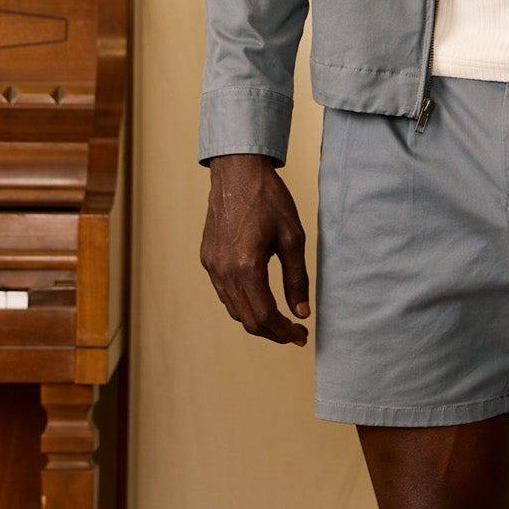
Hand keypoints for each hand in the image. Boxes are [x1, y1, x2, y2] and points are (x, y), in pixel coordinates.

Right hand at [201, 153, 309, 343]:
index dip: (285, 332)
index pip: (265, 315)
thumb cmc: (268, 200)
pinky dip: (243, 303)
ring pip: (234, 309)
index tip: (301, 336)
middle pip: (247, 319)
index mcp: (246, 267)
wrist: (237, 172)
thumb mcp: (293, 238)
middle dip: (272, 332)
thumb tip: (301, 312)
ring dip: (257, 320)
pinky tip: (259, 297)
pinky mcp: (207, 258)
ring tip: (280, 319)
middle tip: (294, 333)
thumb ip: (297, 279)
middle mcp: (224, 271)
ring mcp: (212, 266)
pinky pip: (224, 292)